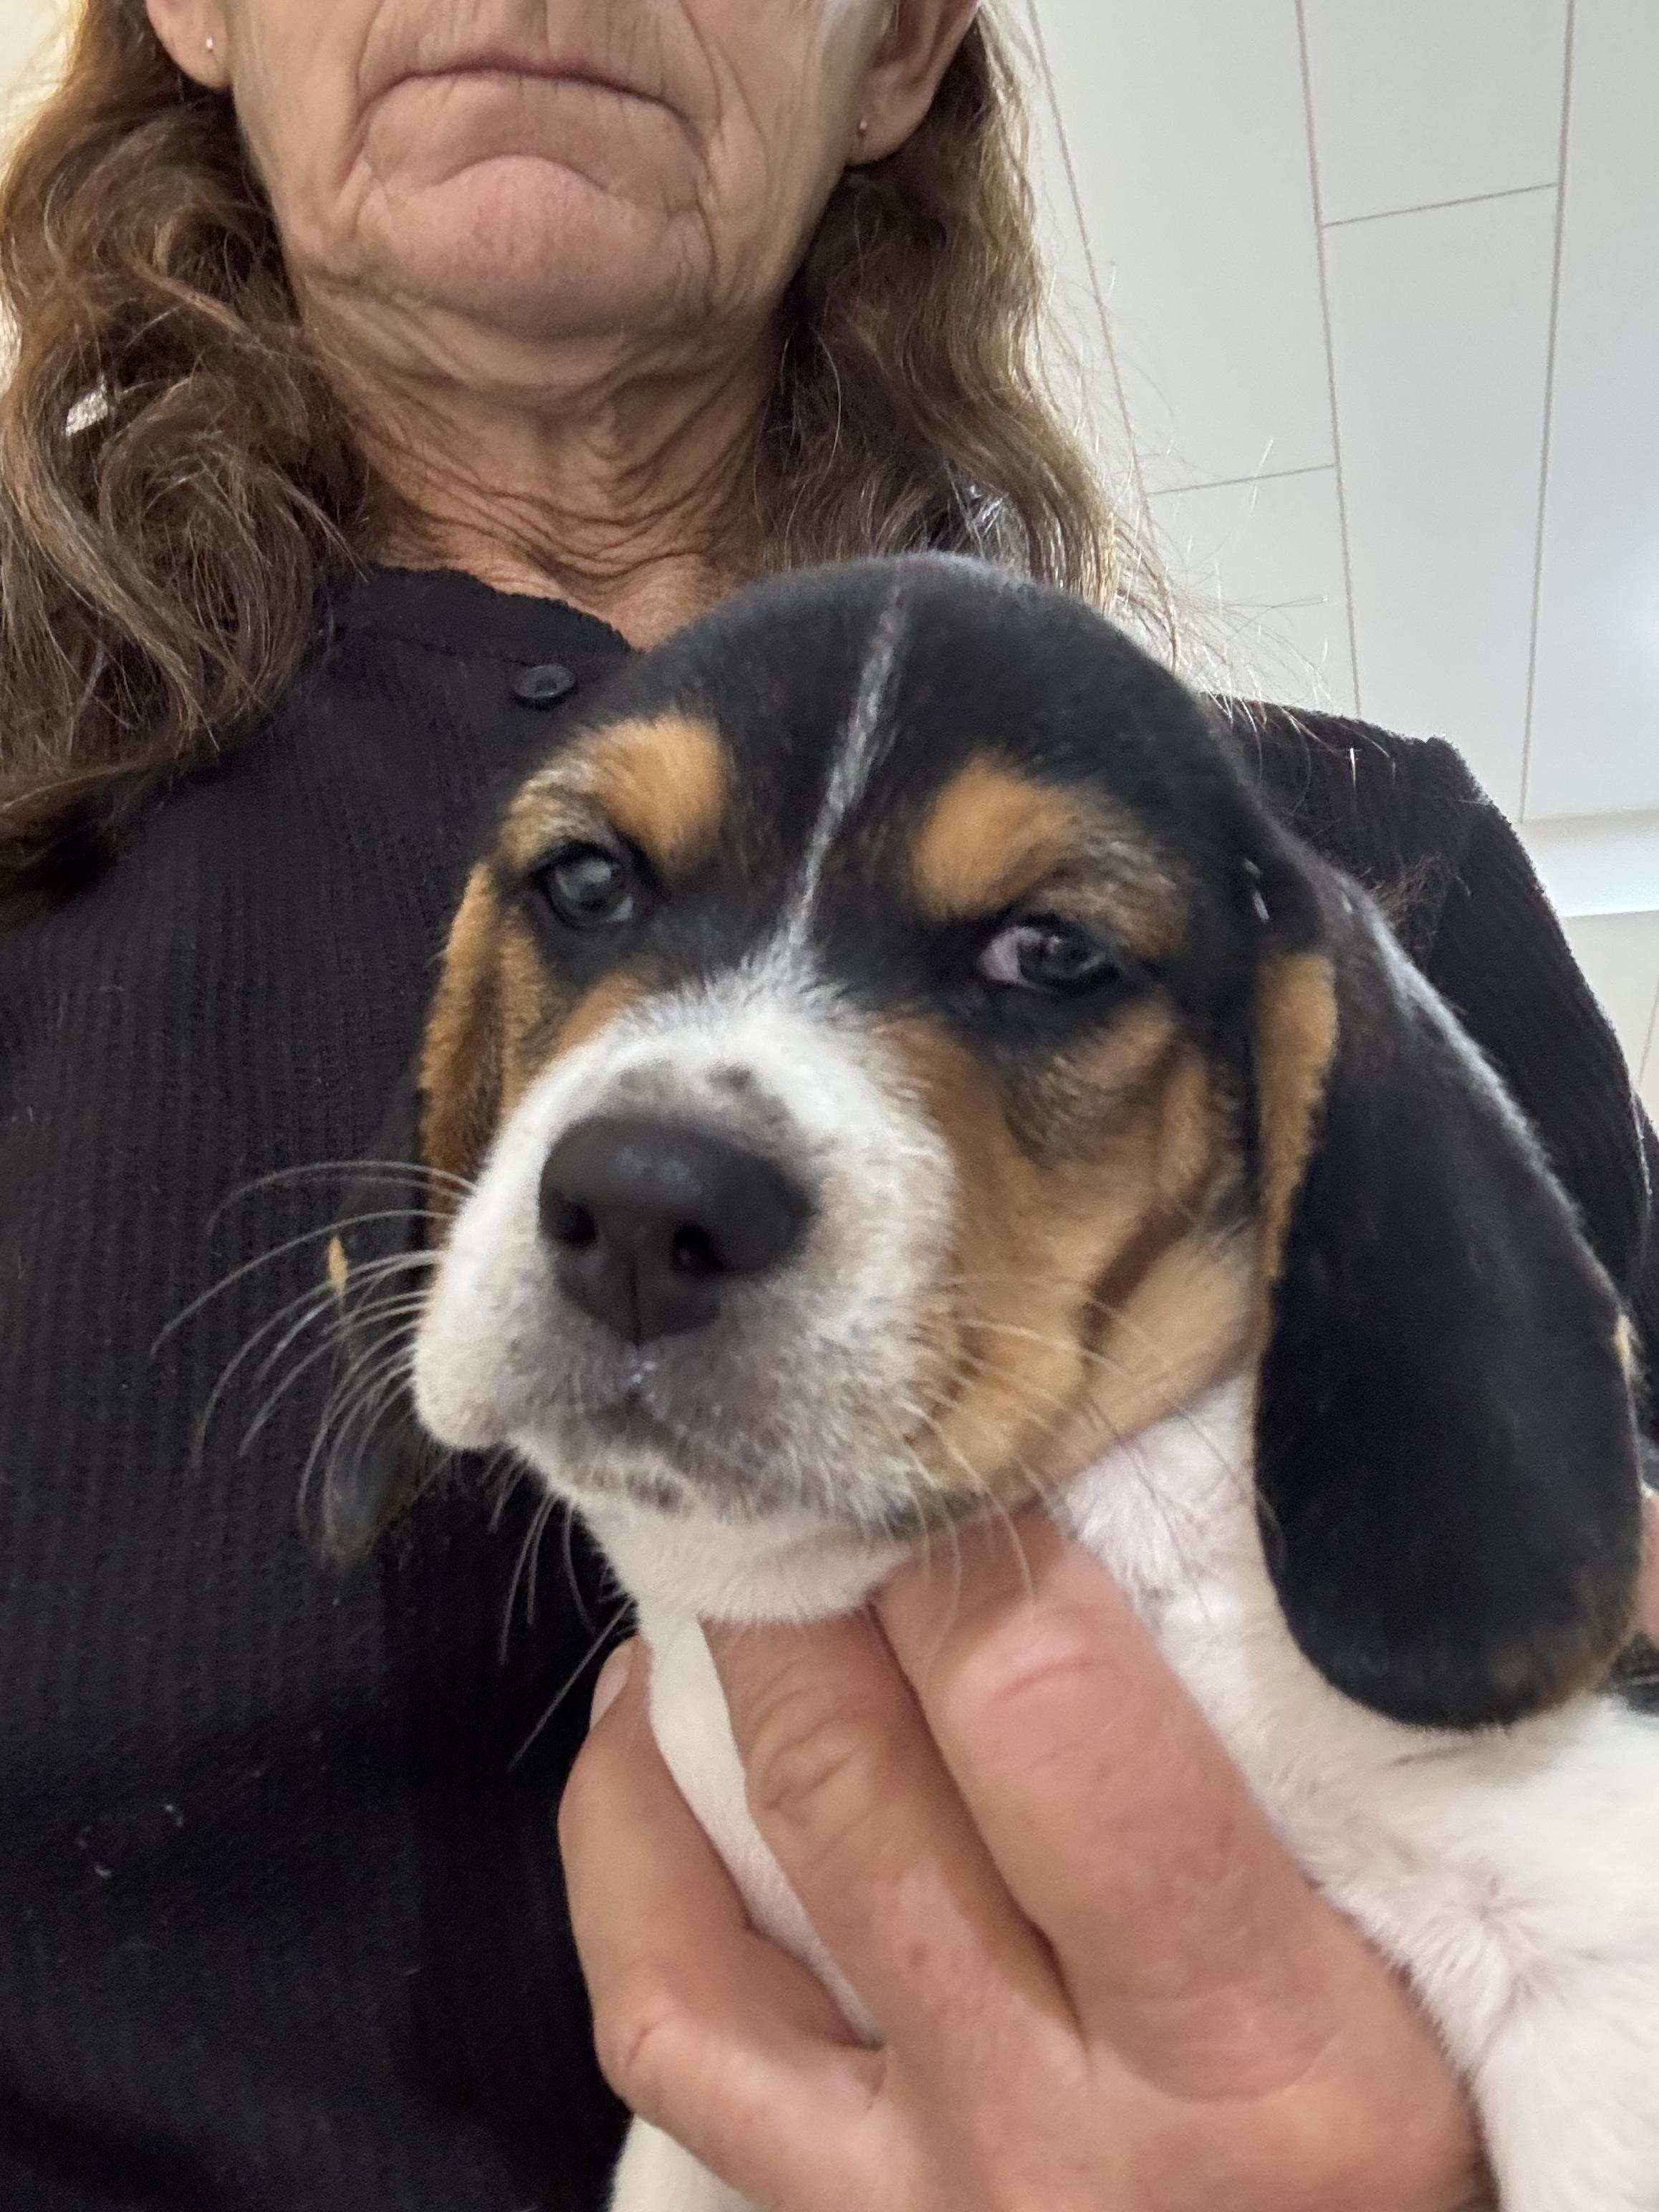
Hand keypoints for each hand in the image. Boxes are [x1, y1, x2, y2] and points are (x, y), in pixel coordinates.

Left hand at [562, 1513, 1499, 2211]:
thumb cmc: (1418, 2132)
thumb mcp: (1442, 1968)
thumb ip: (1316, 1753)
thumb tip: (1187, 1499)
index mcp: (1256, 2049)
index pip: (1045, 1717)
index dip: (981, 1549)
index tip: (980, 1446)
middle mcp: (1065, 2128)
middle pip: (867, 1768)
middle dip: (830, 1574)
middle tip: (840, 1451)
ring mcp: (926, 2182)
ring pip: (762, 1859)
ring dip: (729, 1667)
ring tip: (745, 1553)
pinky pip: (668, 2020)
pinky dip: (622, 1852)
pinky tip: (641, 1731)